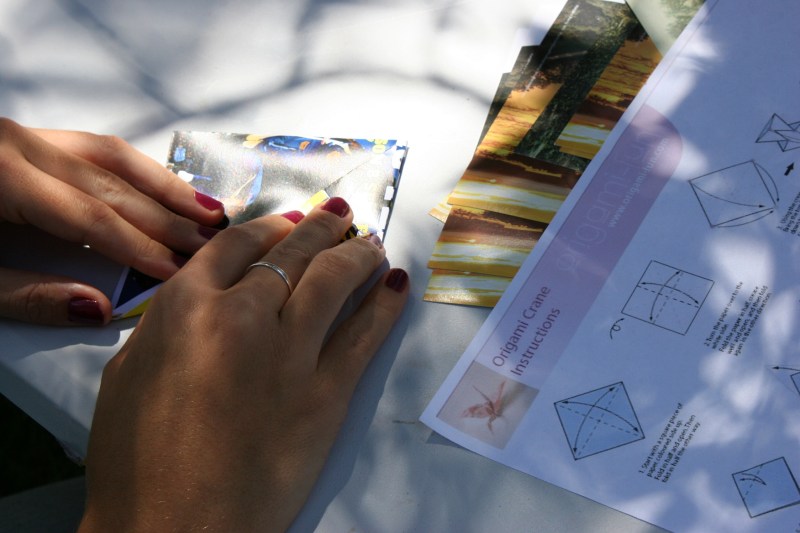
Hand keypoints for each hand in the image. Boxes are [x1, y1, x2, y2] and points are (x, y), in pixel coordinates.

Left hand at [0, 118, 224, 325]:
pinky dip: (134, 168)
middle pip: (112, 185)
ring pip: (111, 155)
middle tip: (212, 242)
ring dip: (162, 184)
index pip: (92, 218)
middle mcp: (19, 145)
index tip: (180, 270)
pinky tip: (161, 187)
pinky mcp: (25, 140)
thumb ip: (27, 295)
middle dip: (167, 217)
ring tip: (206, 209)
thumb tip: (99, 307)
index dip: (141, 247)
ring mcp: (24, 137)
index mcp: (1, 176)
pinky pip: (93, 148)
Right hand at [78, 197, 409, 531]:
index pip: (236, 245)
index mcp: (184, 306)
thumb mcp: (129, 375)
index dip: (269, 226)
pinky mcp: (328, 392)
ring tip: (372, 242)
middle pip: (290, 254)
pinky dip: (385, 304)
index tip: (289, 220)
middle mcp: (242, 315)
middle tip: (341, 215)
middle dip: (320, 228)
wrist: (176, 529)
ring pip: (334, 280)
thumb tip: (202, 297)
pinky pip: (365, 334)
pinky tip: (395, 284)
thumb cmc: (137, 461)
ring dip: (358, 254)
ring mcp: (291, 351)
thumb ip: (168, 325)